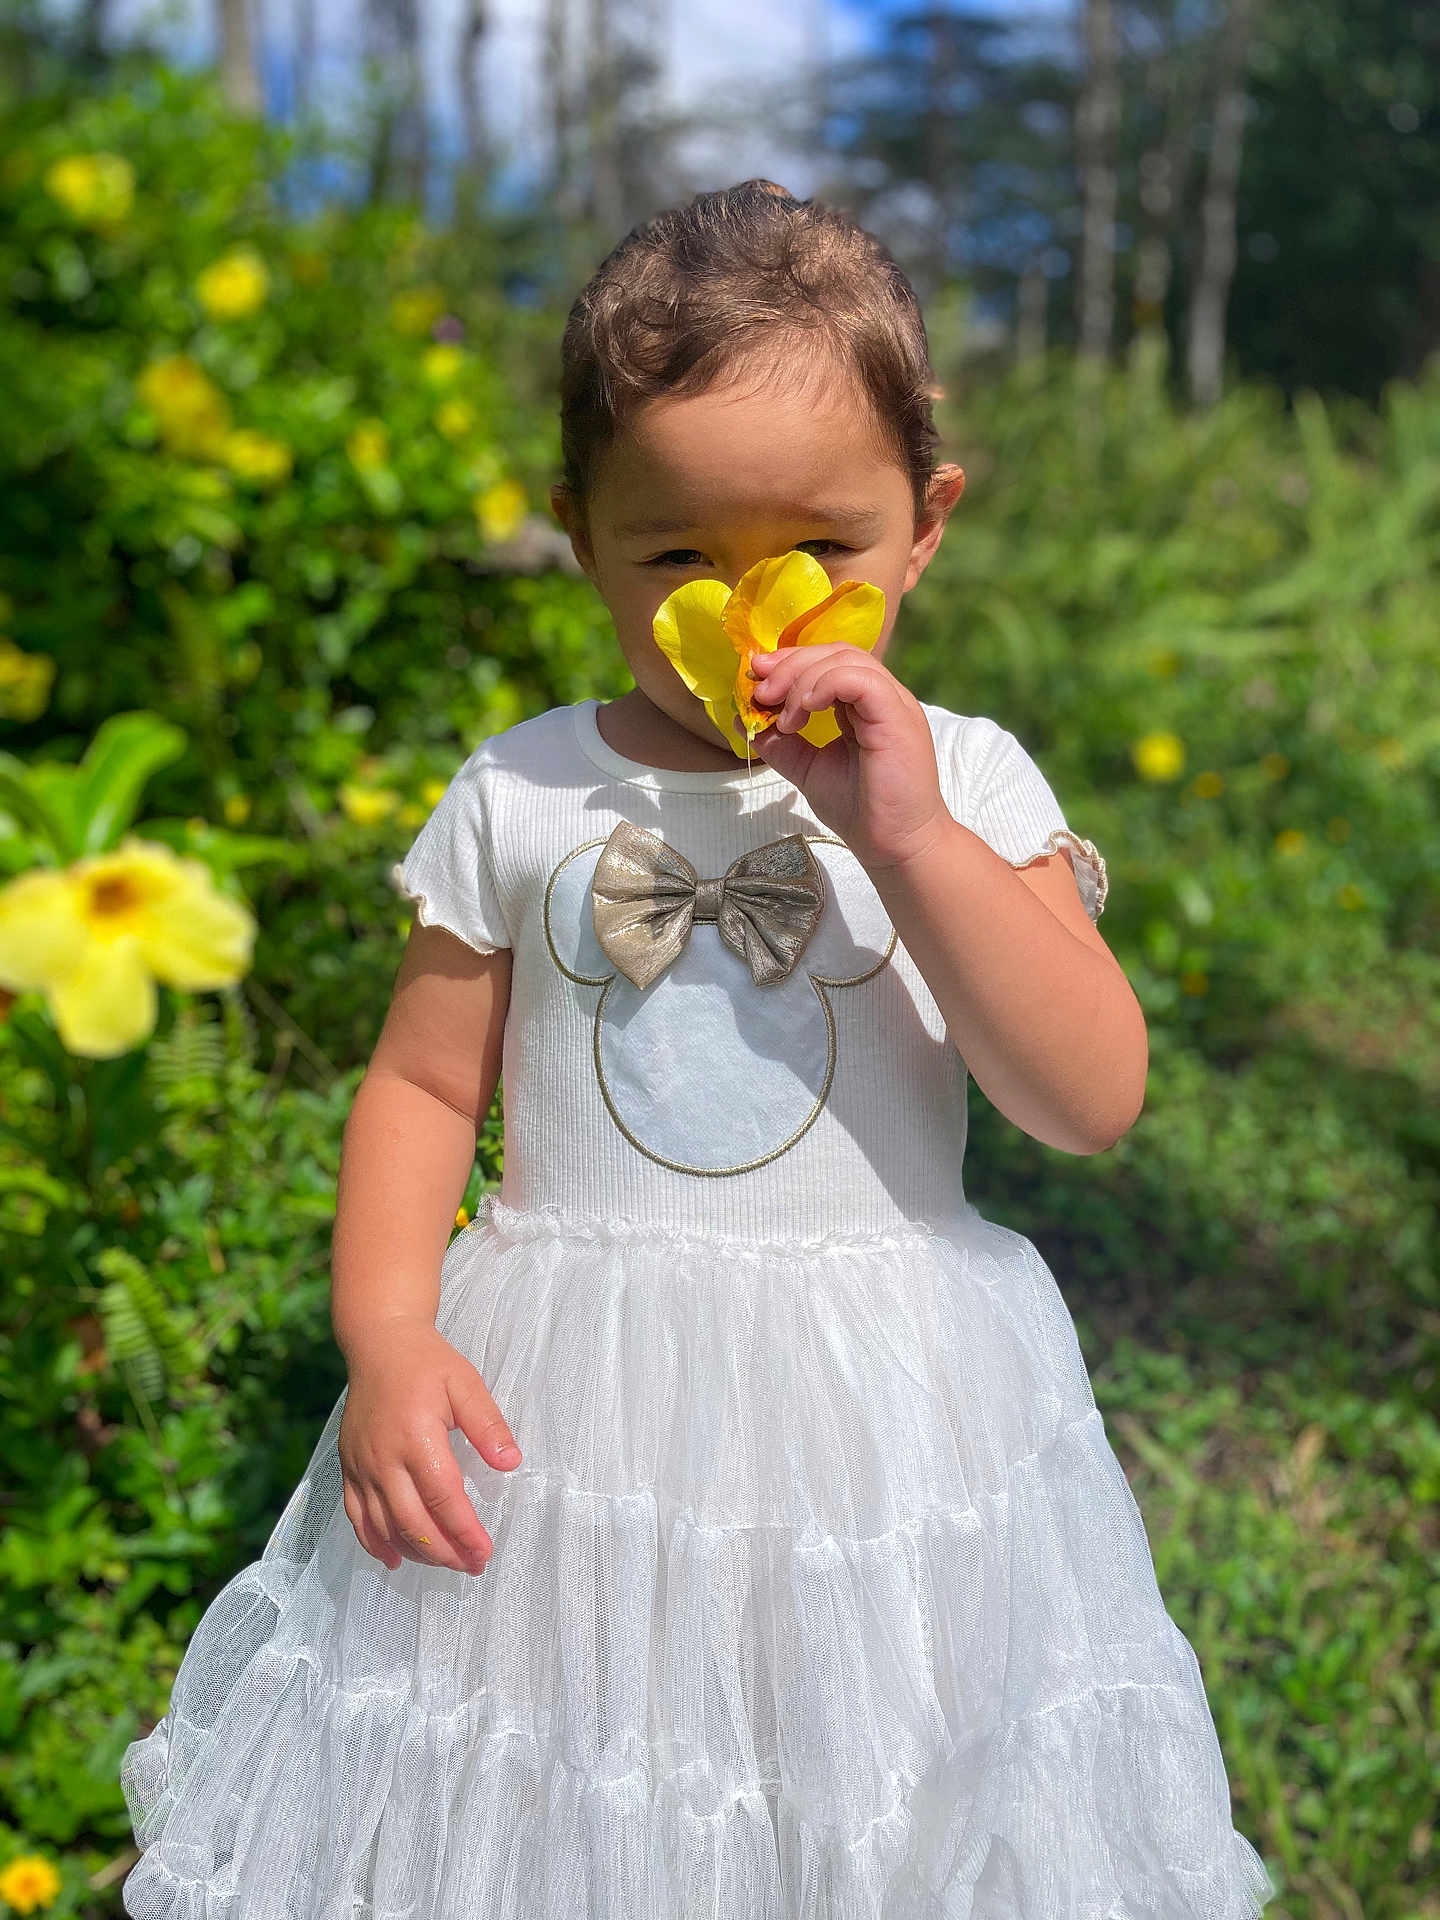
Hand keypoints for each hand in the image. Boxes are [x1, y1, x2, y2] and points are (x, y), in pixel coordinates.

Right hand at [337, 1318, 521, 1576]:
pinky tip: (394, 1558)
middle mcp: (383, 1457)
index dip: (465, 1531)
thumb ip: (488, 1424)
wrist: (379, 1345)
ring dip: (415, 1551)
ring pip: (383, 1525)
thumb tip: (511, 1463)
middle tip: (472, 1566)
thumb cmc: (427, 1363)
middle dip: (444, 1552)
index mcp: (416, 1436)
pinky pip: (356, 1516)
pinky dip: (374, 1542)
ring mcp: (362, 1465)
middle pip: (412, 1521)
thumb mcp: (465, 1383)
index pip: (443, 1498)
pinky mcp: (348, 1467)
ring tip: (445, 1564)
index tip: (484, 1552)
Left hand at [739, 643, 949, 871]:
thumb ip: (781, 743)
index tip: (756, 679)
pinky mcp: (898, 717)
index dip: (790, 662)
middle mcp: (883, 696)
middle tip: (760, 692)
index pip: (829, 661)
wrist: (894, 845)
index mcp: (865, 704)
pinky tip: (803, 712)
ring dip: (802, 679)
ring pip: (846, 660)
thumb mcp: (808, 768)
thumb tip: (743, 720)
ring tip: (783, 718)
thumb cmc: (860, 809)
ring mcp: (894, 704)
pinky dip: (824, 686)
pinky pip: (861, 680)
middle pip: (835, 652)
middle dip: (790, 665)